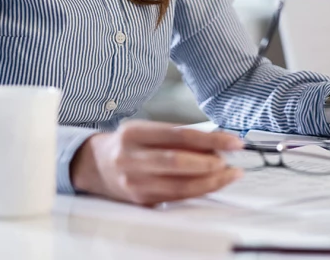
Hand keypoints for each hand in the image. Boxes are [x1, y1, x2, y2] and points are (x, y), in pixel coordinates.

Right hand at [70, 120, 244, 205]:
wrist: (96, 166)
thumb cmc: (129, 144)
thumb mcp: (147, 129)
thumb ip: (178, 135)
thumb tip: (216, 142)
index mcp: (134, 133)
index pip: (179, 135)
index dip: (211, 139)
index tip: (233, 141)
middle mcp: (131, 158)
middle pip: (178, 162)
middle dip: (211, 163)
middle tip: (231, 161)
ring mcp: (134, 182)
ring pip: (179, 185)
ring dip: (210, 181)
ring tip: (229, 174)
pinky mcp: (140, 200)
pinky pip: (175, 197)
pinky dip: (198, 191)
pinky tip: (212, 184)